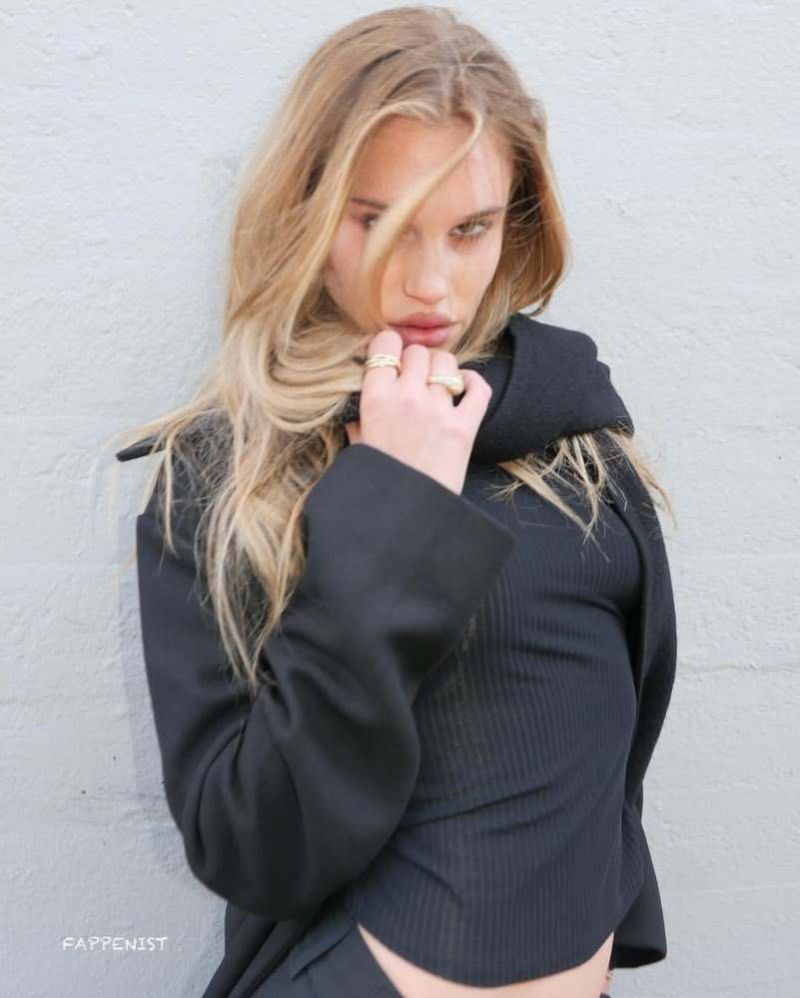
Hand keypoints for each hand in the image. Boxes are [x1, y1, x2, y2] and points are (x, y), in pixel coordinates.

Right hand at [344, 328, 491, 495]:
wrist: (406, 516)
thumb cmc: (379, 482)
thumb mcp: (357, 446)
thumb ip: (359, 419)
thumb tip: (359, 403)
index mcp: (375, 399)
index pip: (385, 344)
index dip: (390, 347)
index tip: (393, 358)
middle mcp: (407, 397)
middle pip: (418, 352)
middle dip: (417, 361)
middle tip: (416, 379)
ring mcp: (438, 411)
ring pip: (447, 363)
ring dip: (443, 370)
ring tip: (439, 386)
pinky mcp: (464, 427)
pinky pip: (478, 387)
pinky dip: (473, 383)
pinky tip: (464, 389)